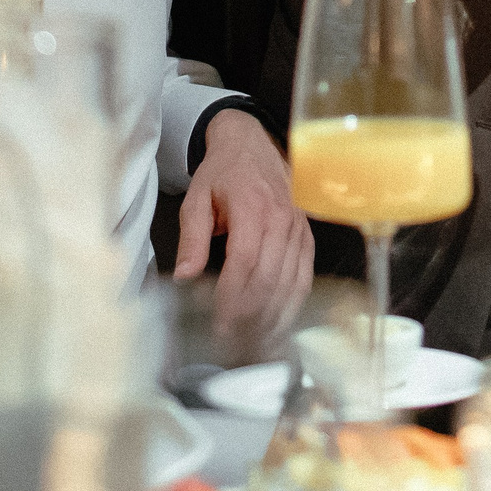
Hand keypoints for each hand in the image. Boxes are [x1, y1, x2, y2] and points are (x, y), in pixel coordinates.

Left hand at [175, 111, 314, 347]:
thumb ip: (191, 238)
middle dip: (249, 317)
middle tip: (230, 344)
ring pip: (290, 284)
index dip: (233, 298)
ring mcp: (298, 230)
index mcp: (253, 207)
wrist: (253, 145)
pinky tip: (276, 326)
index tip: (218, 325)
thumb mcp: (197, 198)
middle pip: (270, 279)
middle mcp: (282, 220)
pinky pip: (304, 278)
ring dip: (271, 318)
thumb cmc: (224, 173)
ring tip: (251, 345)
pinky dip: (291, 306)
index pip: (246, 263)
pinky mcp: (306, 238)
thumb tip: (184, 277)